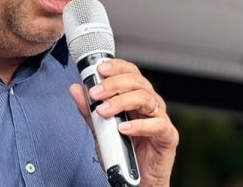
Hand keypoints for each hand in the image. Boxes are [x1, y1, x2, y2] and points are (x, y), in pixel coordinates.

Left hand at [70, 59, 178, 186]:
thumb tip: (76, 89)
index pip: (130, 72)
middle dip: (113, 84)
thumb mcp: (100, 129)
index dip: (117, 67)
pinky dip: (139, 126)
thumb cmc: (122, 151)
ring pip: (145, 98)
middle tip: (95, 93)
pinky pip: (157, 125)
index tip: (99, 70)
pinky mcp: (167, 135)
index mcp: (136, 96)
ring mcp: (160, 117)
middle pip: (137, 82)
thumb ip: (89, 110)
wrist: (137, 179)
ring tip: (104, 111)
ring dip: (121, 102)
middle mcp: (150, 103)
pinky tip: (123, 128)